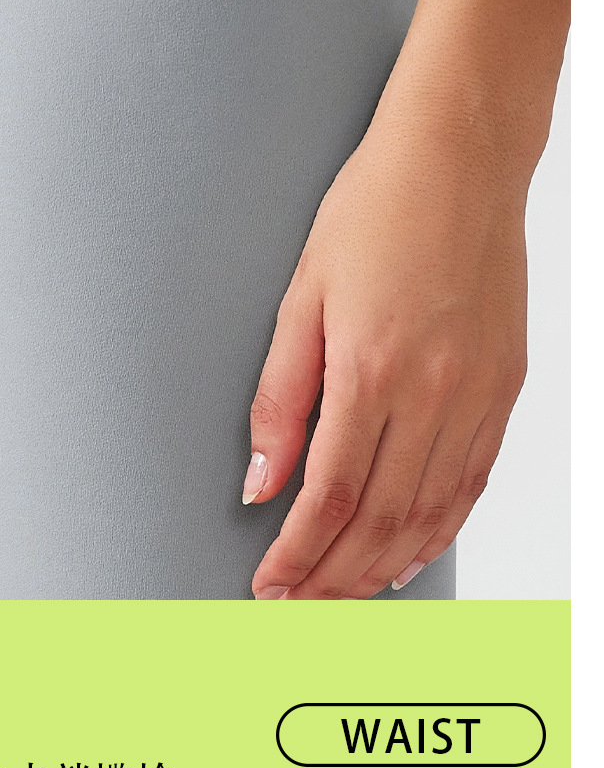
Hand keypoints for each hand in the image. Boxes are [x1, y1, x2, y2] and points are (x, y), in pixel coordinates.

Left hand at [244, 83, 528, 598]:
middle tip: (298, 607)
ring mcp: (478, 392)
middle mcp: (433, 392)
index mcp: (372, 368)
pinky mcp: (506, 384)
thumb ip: (281, 394)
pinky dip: (440, 527)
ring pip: (432, 513)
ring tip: (344, 594)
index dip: (298, 555)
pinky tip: (411, 549)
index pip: (330, 496)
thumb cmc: (373, 209)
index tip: (269, 587)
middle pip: (381, 519)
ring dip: (384, 565)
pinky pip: (472, 480)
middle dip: (334, 576)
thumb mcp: (302, 292)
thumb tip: (260, 480)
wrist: (460, 160)